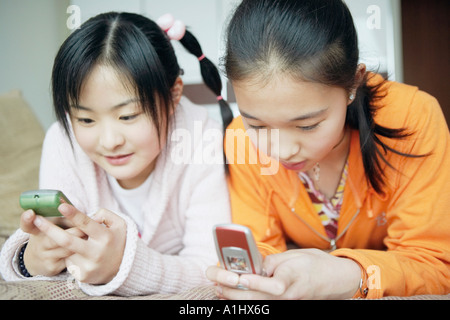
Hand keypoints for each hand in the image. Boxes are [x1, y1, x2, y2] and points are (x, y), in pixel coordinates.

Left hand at [32, 204, 126, 283]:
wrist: (122, 268)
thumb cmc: (117, 241)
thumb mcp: (119, 224)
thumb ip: (105, 215)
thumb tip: (89, 215)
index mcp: (105, 237)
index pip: (86, 224)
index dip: (73, 214)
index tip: (61, 206)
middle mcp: (96, 252)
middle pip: (67, 240)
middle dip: (49, 229)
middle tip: (36, 219)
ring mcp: (88, 266)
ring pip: (67, 250)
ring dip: (67, 244)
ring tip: (82, 244)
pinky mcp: (82, 276)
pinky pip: (69, 261)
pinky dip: (71, 255)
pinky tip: (82, 256)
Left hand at [206, 249, 360, 299]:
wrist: (334, 280)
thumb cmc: (314, 265)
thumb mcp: (293, 256)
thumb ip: (270, 262)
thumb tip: (250, 266)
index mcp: (292, 280)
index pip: (273, 285)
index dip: (254, 282)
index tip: (238, 276)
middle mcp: (287, 297)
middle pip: (257, 298)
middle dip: (232, 290)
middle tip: (215, 278)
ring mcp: (285, 304)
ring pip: (255, 305)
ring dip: (234, 297)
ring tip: (217, 288)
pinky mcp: (282, 306)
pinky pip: (260, 305)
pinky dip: (245, 301)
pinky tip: (231, 295)